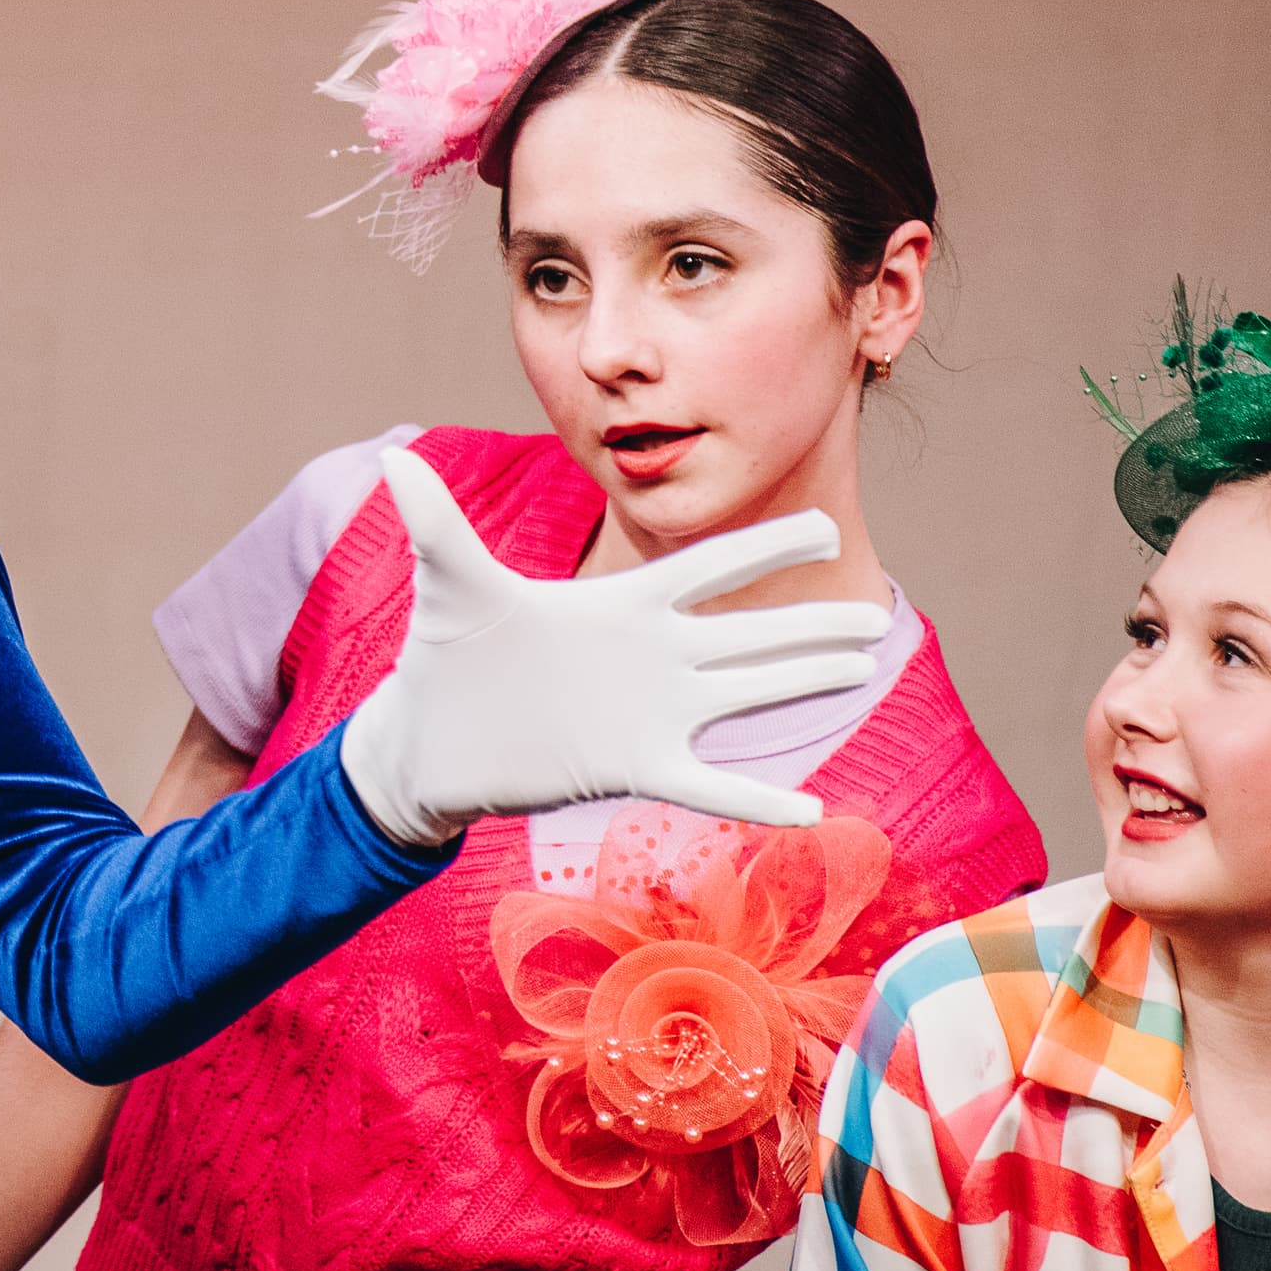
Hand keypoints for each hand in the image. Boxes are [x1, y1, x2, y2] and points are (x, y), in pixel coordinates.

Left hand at [336, 446, 891, 844]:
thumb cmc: (448, 653)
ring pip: (745, 691)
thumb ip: (436, 522)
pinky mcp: (631, 765)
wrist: (430, 738)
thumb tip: (395, 460)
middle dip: (810, 621)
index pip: (707, 567)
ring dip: (801, 680)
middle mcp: (648, 655)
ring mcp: (648, 712)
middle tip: (875, 611)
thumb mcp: (449, 583)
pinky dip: (756, 798)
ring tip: (862, 667)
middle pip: (748, 632)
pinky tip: (811, 810)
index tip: (826, 523)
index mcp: (618, 605)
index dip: (766, 548)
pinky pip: (709, 784)